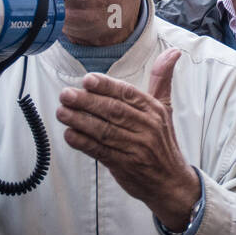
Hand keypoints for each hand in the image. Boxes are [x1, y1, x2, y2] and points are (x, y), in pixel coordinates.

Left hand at [57, 48, 200, 231]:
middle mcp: (147, 128)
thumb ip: (162, 80)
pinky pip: (100, 151)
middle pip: (113, 111)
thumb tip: (173, 53)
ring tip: (62, 112)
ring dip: (80, 121)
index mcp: (155, 111)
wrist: (171, 182)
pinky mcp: (124, 165)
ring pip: (104, 131)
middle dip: (87, 102)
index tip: (88, 80)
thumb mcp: (166, 109)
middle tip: (66, 94)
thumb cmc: (163, 142)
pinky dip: (83, 143)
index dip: (106, 86)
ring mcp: (136, 147)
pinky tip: (69, 135)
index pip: (128, 94)